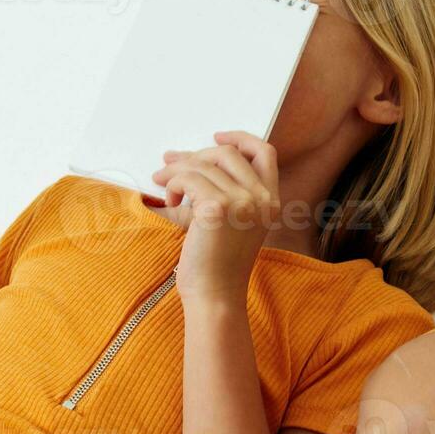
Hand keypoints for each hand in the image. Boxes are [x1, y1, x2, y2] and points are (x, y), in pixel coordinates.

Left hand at [153, 131, 279, 301]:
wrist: (215, 296)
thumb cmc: (218, 264)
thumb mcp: (234, 223)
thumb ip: (225, 191)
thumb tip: (184, 157)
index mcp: (272, 201)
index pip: (264, 152)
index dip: (240, 138)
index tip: (216, 137)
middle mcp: (262, 199)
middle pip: (227, 153)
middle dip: (195, 155)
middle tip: (170, 164)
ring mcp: (243, 202)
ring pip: (203, 163)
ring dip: (176, 170)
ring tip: (163, 184)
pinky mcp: (218, 209)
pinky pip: (188, 178)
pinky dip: (172, 184)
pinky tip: (169, 200)